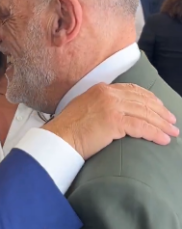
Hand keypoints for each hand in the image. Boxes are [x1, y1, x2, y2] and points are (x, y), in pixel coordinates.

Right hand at [45, 83, 178, 159]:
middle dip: (160, 112)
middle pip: (143, 101)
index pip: (133, 90)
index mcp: (102, 89)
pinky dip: (154, 133)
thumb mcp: (85, 108)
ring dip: (161, 124)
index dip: (150, 99)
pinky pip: (141, 127)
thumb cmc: (69, 129)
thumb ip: (101, 105)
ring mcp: (111, 106)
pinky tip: (163, 139)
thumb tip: (118, 114)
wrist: (59, 138)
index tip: (160, 108)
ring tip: (172, 132)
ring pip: (145, 113)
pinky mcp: (113, 121)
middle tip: (172, 121)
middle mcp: (108, 94)